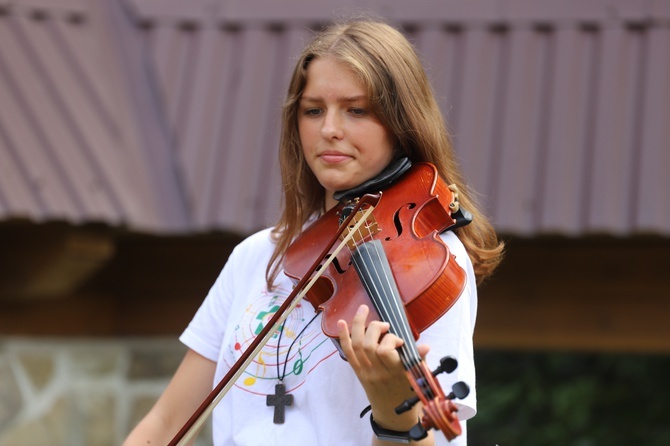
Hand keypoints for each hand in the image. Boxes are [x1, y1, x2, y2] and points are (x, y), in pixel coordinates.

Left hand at [337, 305, 430, 431]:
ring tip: (363, 310)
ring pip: (356, 345)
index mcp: (394, 372)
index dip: (390, 339)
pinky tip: (341, 322)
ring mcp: (365, 371)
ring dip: (358, 324)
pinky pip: (348, 352)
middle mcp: (377, 372)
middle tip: (384, 326)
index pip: (385, 351)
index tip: (399, 340)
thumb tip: (426, 346)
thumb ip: (419, 359)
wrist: (392, 413)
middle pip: (368, 344)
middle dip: (375, 328)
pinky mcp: (357, 371)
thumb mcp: (417, 376)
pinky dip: (343, 336)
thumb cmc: (407, 392)